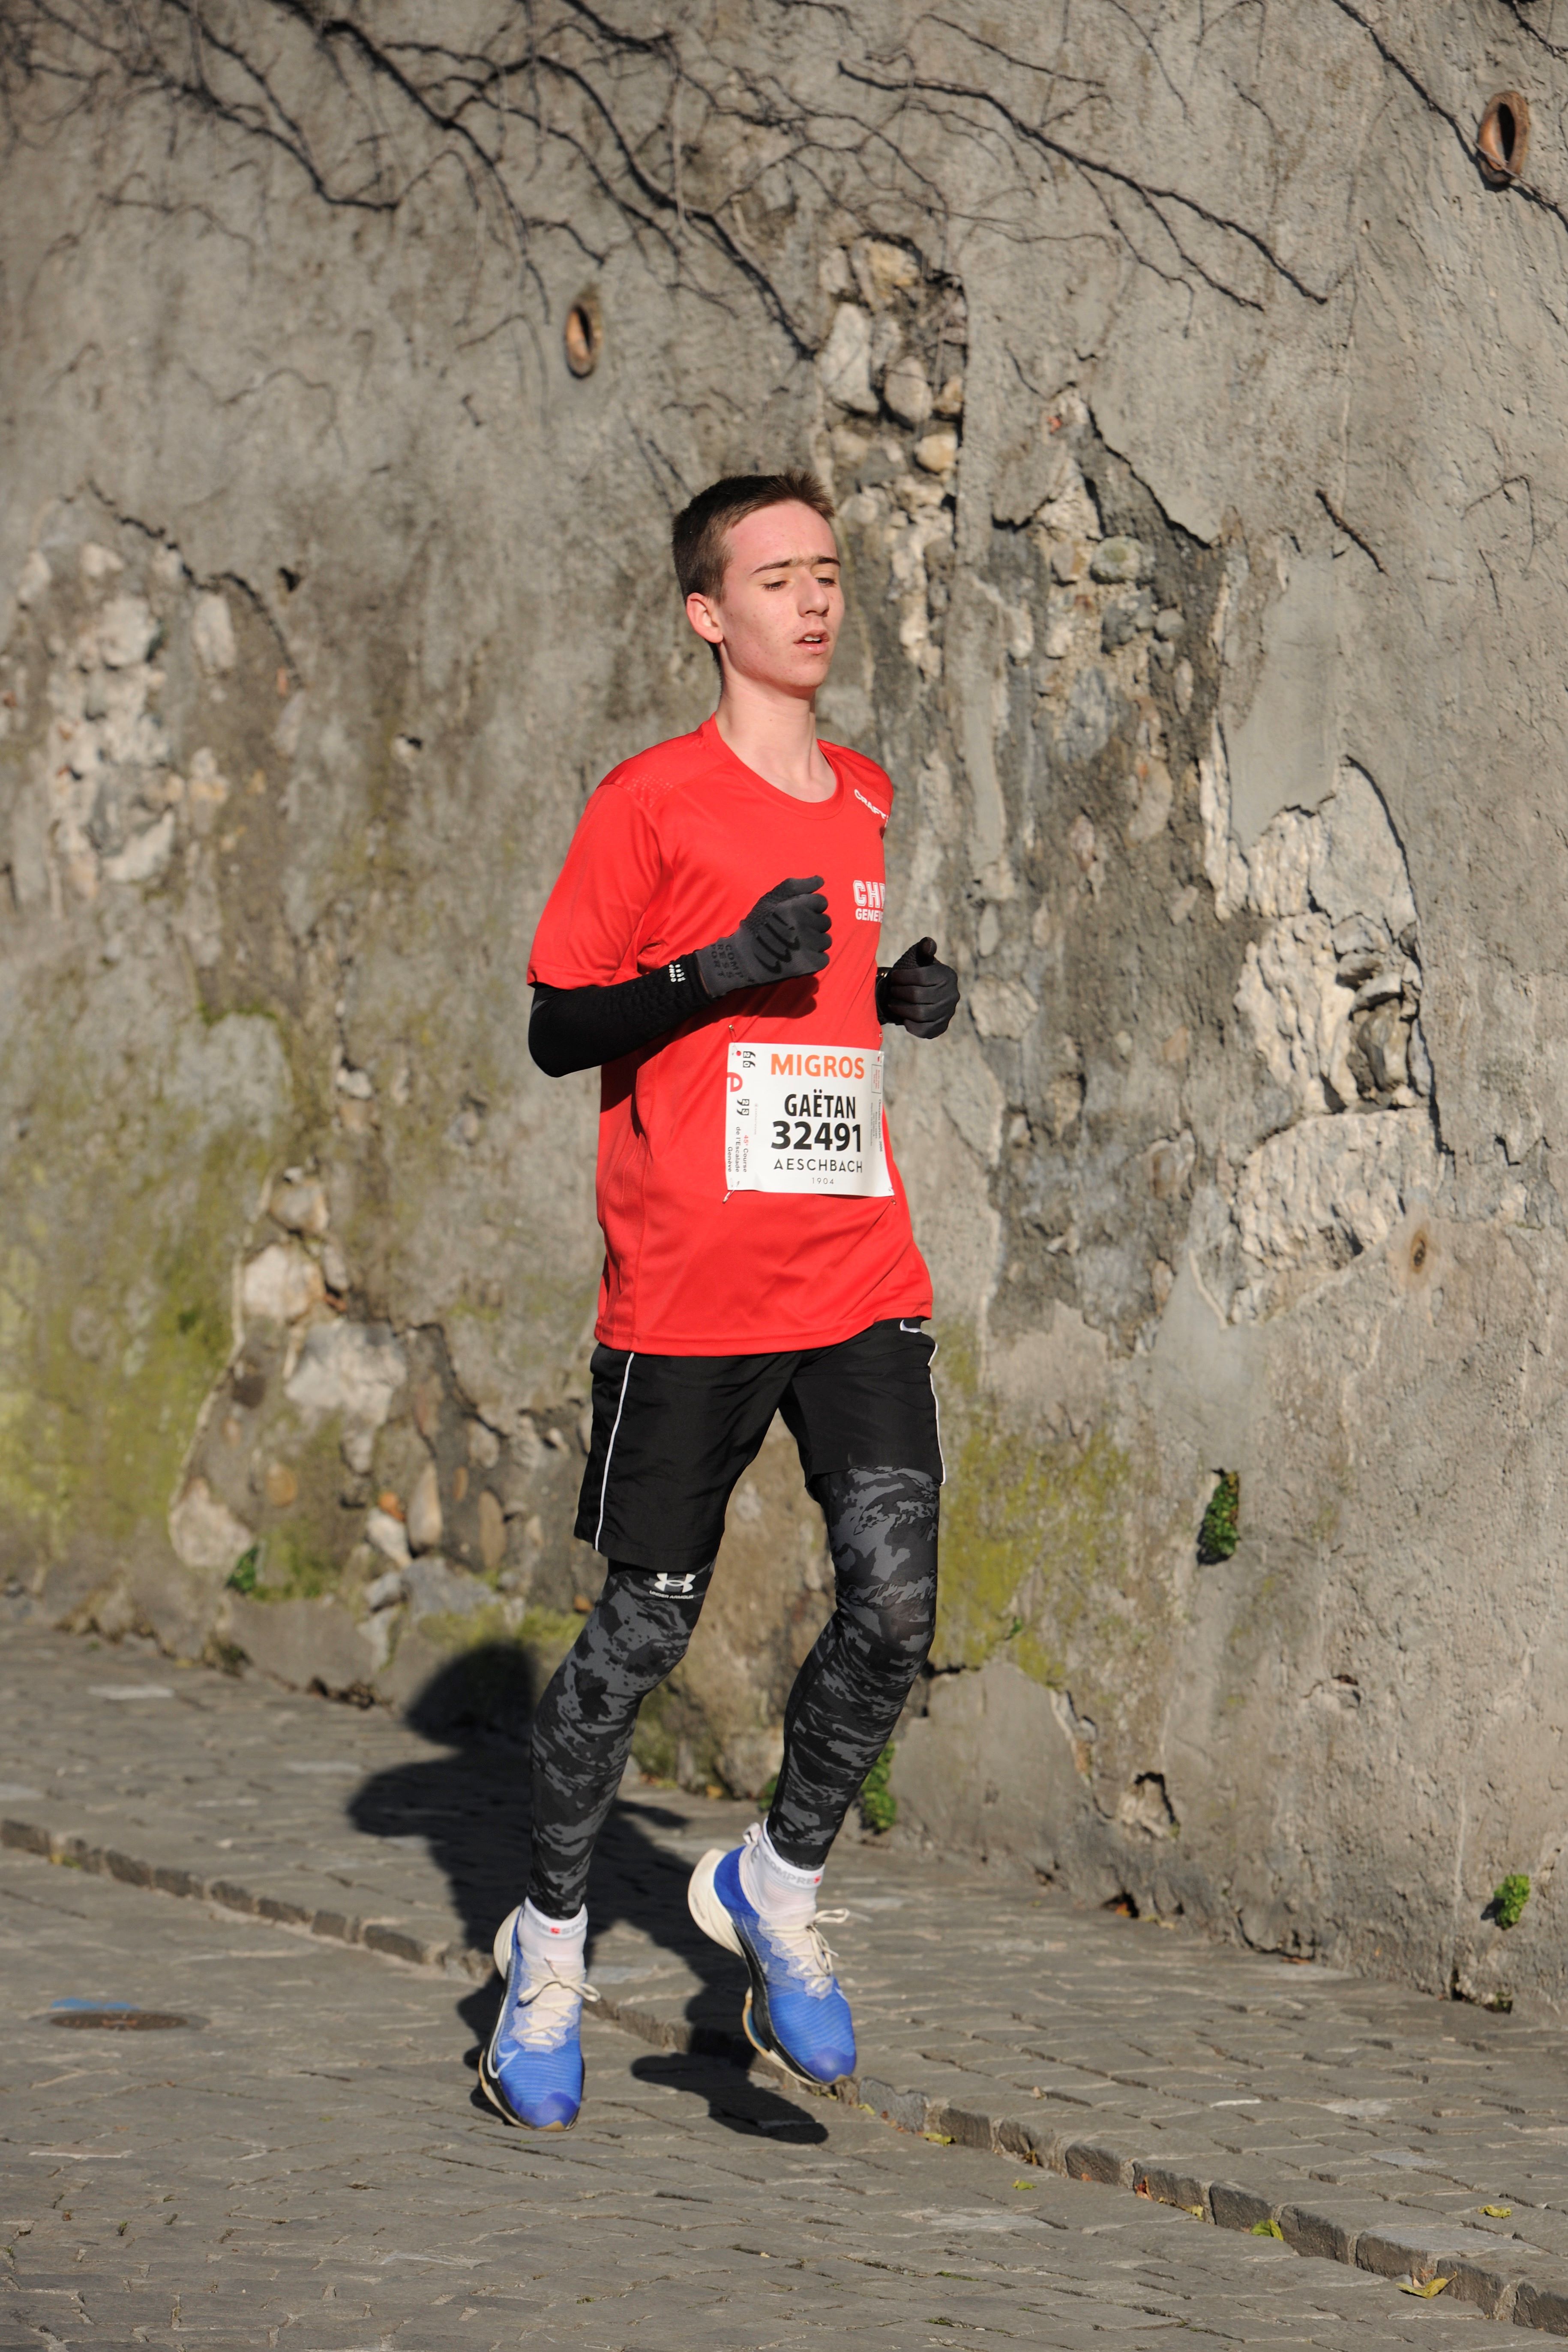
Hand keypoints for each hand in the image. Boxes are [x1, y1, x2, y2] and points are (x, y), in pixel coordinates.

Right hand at [696, 875, 831, 997]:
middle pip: (826, 921)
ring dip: (815, 943)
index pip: (822, 902)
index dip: (811, 908)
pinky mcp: (810, 964)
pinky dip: (814, 960)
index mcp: (795, 906)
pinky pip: (824, 958)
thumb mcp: (770, 899)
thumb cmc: (757, 925)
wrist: (744, 959)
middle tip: (794, 933)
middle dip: (813, 926)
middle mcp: (803, 924)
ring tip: (796, 946)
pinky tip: (798, 958)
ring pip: (826, 940)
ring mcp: (808, 945)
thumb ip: (796, 886)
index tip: (797, 917)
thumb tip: (821, 880)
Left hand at [877, 937, 958, 1037]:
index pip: (921, 977)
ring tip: (892, 1003)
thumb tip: (928, 943)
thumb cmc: (920, 974)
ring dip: (901, 1009)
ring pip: (919, 1014)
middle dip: (899, 993)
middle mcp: (952, 995)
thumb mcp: (921, 959)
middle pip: (917, 996)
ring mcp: (948, 1013)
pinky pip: (924, 1030)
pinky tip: (903, 1018)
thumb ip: (923, 950)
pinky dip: (910, 1026)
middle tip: (891, 990)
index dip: (902, 977)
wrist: (925, 995)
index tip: (893, 976)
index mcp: (947, 976)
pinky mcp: (942, 1027)